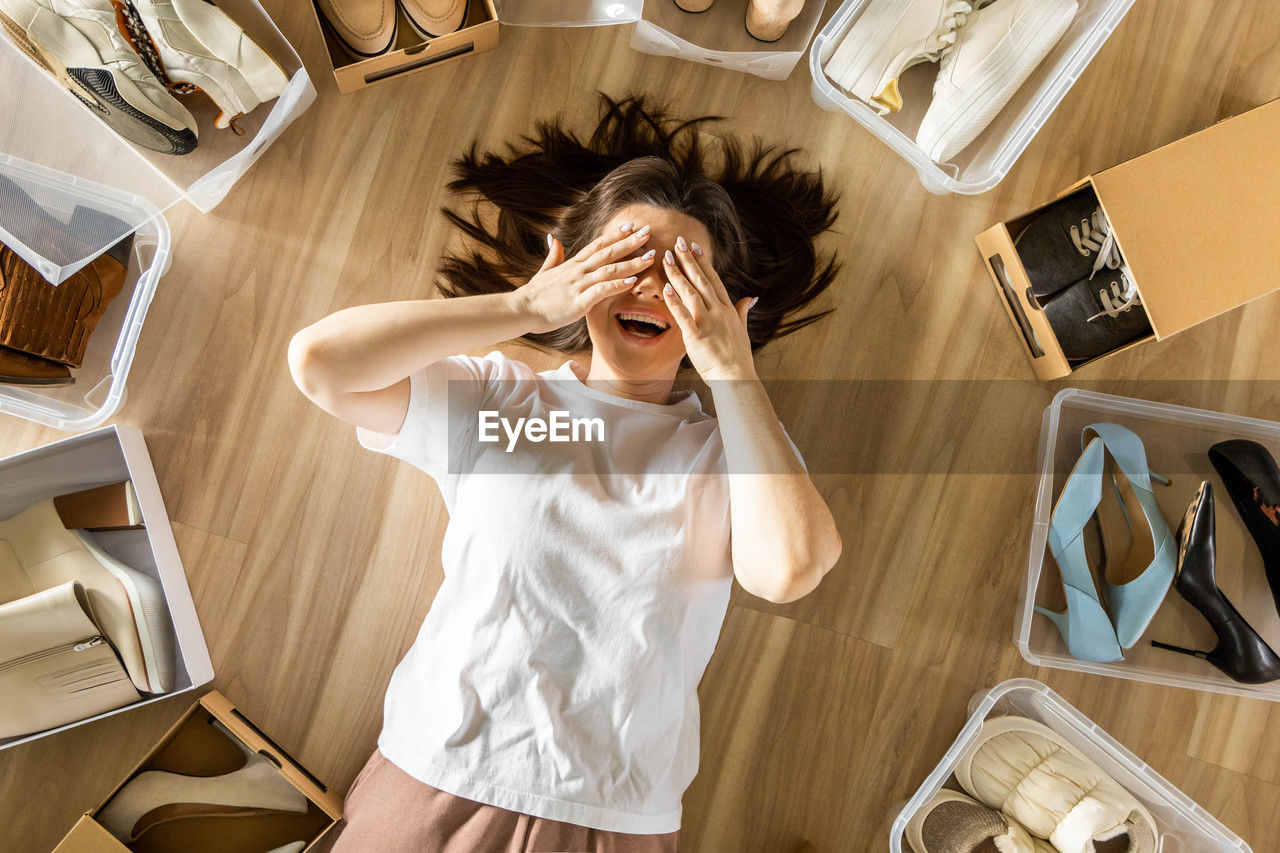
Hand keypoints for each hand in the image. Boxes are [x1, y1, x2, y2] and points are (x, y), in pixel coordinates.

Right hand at [516, 223, 655, 333]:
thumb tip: (553, 239)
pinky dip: (617, 285)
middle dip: (630, 242)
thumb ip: (553, 255)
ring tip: (650, 257)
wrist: (520, 310)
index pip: (598, 244)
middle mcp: (578, 271)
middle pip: (608, 252)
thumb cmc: (533, 295)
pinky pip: (601, 290)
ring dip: (631, 263)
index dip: (615, 234)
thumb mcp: (544, 271)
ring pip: (609, 270)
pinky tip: (633, 282)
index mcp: (572, 264)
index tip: (632, 225)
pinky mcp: (579, 302)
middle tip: (649, 232)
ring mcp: (578, 285)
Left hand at [661, 236, 756, 381]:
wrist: (736, 376)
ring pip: (690, 292)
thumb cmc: (738, 356)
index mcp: (728, 308)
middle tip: (677, 242)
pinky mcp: (696, 335)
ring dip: (677, 274)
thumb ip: (743, 311)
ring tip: (666, 258)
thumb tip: (751, 298)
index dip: (703, 262)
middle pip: (701, 280)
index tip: (693, 247)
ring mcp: (708, 321)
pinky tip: (665, 287)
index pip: (714, 279)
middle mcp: (718, 311)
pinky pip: (683, 314)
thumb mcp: (742, 329)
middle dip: (688, 260)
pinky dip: (674, 300)